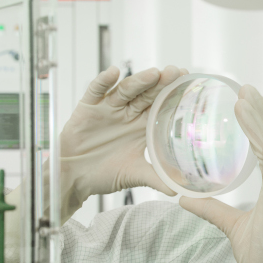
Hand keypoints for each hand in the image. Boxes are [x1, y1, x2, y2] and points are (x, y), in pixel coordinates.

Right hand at [57, 65, 186, 222]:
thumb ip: (156, 179)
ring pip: (126, 90)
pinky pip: (96, 91)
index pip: (161, 106)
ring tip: (153, 74)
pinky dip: (103, 81)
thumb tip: (179, 190)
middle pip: (147, 94)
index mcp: (142, 126)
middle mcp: (128, 113)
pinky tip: (113, 73)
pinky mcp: (89, 107)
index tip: (188, 83)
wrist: (74, 177)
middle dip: (161, 82)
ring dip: (139, 81)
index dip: (173, 95)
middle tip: (175, 72)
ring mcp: (109, 108)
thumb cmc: (104, 173)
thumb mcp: (134, 175)